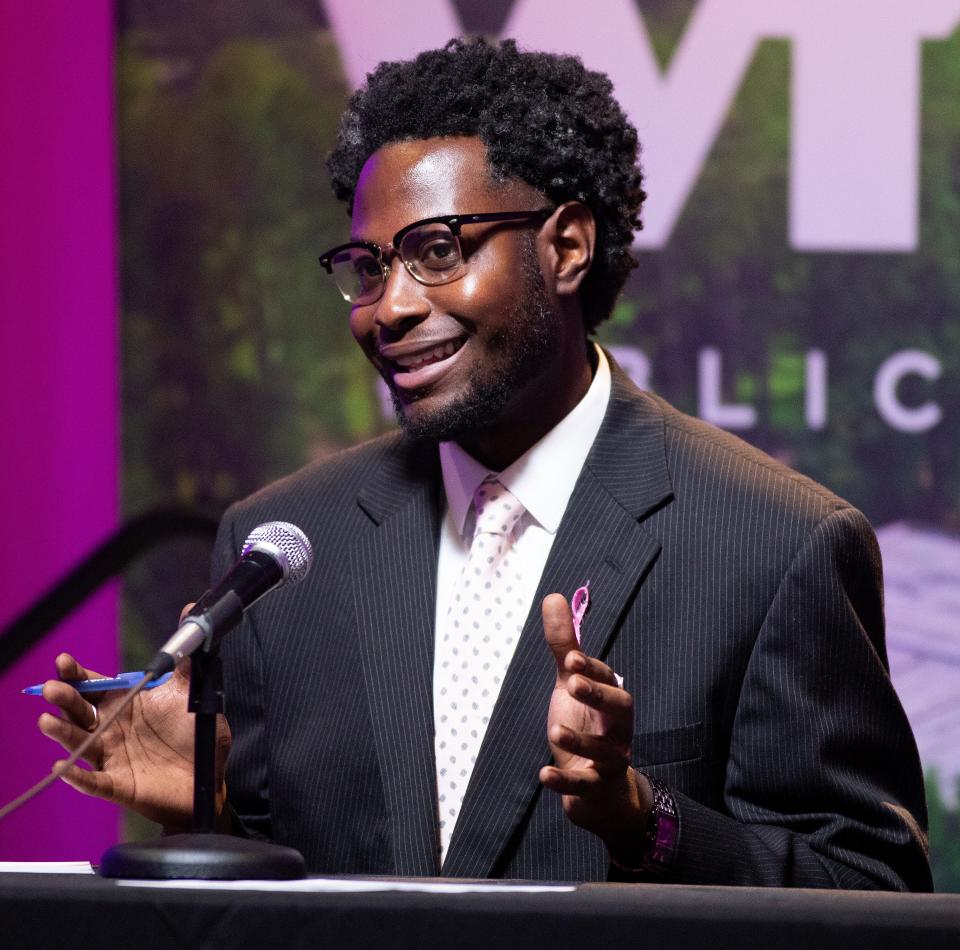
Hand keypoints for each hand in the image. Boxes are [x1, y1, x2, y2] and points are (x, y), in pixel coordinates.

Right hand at [36, 605, 230, 830]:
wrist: (209, 776)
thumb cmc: (195, 734)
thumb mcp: (192, 692)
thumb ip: (186, 657)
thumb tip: (189, 610)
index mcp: (126, 703)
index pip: (94, 686)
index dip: (77, 674)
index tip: (64, 661)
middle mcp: (112, 729)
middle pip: (80, 711)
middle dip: (65, 698)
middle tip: (52, 687)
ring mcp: (113, 757)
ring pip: (80, 744)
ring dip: (63, 734)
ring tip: (46, 720)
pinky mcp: (119, 785)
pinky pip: (93, 782)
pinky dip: (76, 776)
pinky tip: (61, 768)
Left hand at [539, 593, 651, 854]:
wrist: (598, 789)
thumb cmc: (585, 724)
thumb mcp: (570, 682)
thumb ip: (564, 644)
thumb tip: (554, 596)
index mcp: (610, 700)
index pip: (608, 679)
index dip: (591, 669)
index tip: (570, 658)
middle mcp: (617, 728)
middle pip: (621, 710)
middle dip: (599, 695)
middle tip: (572, 683)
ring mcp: (610, 760)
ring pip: (606, 751)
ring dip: (581, 740)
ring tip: (554, 730)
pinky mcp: (596, 787)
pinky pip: (584, 785)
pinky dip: (565, 781)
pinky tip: (544, 773)